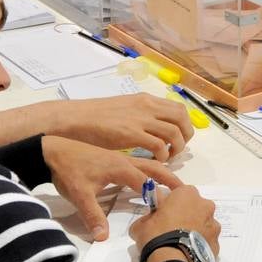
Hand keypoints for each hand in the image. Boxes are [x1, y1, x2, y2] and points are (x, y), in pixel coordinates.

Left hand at [42, 136, 180, 240]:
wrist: (51, 150)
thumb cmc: (67, 170)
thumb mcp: (79, 194)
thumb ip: (93, 216)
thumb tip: (103, 237)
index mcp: (120, 168)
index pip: (146, 182)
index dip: (158, 195)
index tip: (170, 208)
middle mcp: (124, 161)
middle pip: (153, 168)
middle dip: (169, 180)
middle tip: (185, 192)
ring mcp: (120, 157)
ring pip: (148, 163)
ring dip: (163, 172)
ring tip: (175, 185)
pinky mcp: (114, 158)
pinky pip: (139, 162)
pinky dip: (151, 168)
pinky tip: (151, 176)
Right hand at [54, 96, 192, 162]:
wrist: (76, 118)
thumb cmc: (95, 117)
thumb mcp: (124, 109)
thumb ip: (140, 115)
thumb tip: (153, 127)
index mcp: (145, 100)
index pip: (179, 108)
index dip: (184, 125)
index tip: (179, 138)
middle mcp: (147, 106)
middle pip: (181, 118)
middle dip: (185, 136)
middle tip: (177, 150)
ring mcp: (140, 119)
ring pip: (174, 132)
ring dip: (176, 148)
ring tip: (167, 158)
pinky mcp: (131, 133)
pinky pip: (159, 145)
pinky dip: (163, 156)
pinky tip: (155, 161)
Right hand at [129, 184, 220, 261]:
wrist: (171, 261)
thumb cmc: (156, 235)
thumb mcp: (142, 223)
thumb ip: (149, 217)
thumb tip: (150, 222)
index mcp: (187, 193)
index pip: (180, 193)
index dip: (172, 203)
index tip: (165, 213)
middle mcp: (205, 205)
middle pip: (196, 207)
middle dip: (187, 216)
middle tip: (173, 229)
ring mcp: (213, 225)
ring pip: (204, 225)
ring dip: (195, 231)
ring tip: (182, 244)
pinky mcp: (217, 244)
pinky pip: (207, 241)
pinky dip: (200, 245)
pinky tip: (189, 253)